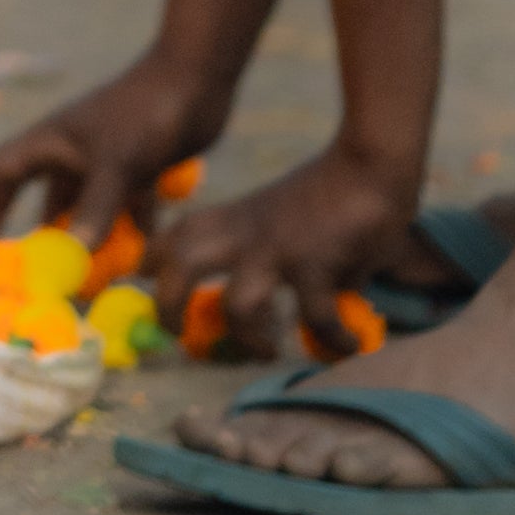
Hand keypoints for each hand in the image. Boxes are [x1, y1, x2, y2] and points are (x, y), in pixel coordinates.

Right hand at [0, 46, 221, 250]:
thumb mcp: (119, 163)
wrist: (195, 81)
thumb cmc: (146, 112)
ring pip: (72, 205)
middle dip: (12, 225)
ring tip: (66, 275)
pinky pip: (114, 208)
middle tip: (4, 264)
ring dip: (68, 236)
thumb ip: (97, 209)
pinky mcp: (132, 169)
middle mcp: (68, 152)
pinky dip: (118, 232)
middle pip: (25, 190)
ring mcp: (99, 160)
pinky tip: (130, 260)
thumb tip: (76, 257)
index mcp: (49, 142)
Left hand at [148, 138, 421, 361]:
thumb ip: (269, 250)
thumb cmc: (330, 190)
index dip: (154, 259)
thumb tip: (277, 299)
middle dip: (168, 304)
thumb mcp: (281, 214)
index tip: (145, 282)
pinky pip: (316, 319)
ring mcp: (278, 249)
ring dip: (249, 338)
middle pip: (183, 264)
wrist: (369, 163)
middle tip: (177, 335)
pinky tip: (348, 345)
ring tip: (269, 351)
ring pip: (237, 305)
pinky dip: (333, 340)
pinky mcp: (315, 264)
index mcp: (235, 218)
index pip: (178, 234)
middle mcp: (247, 234)